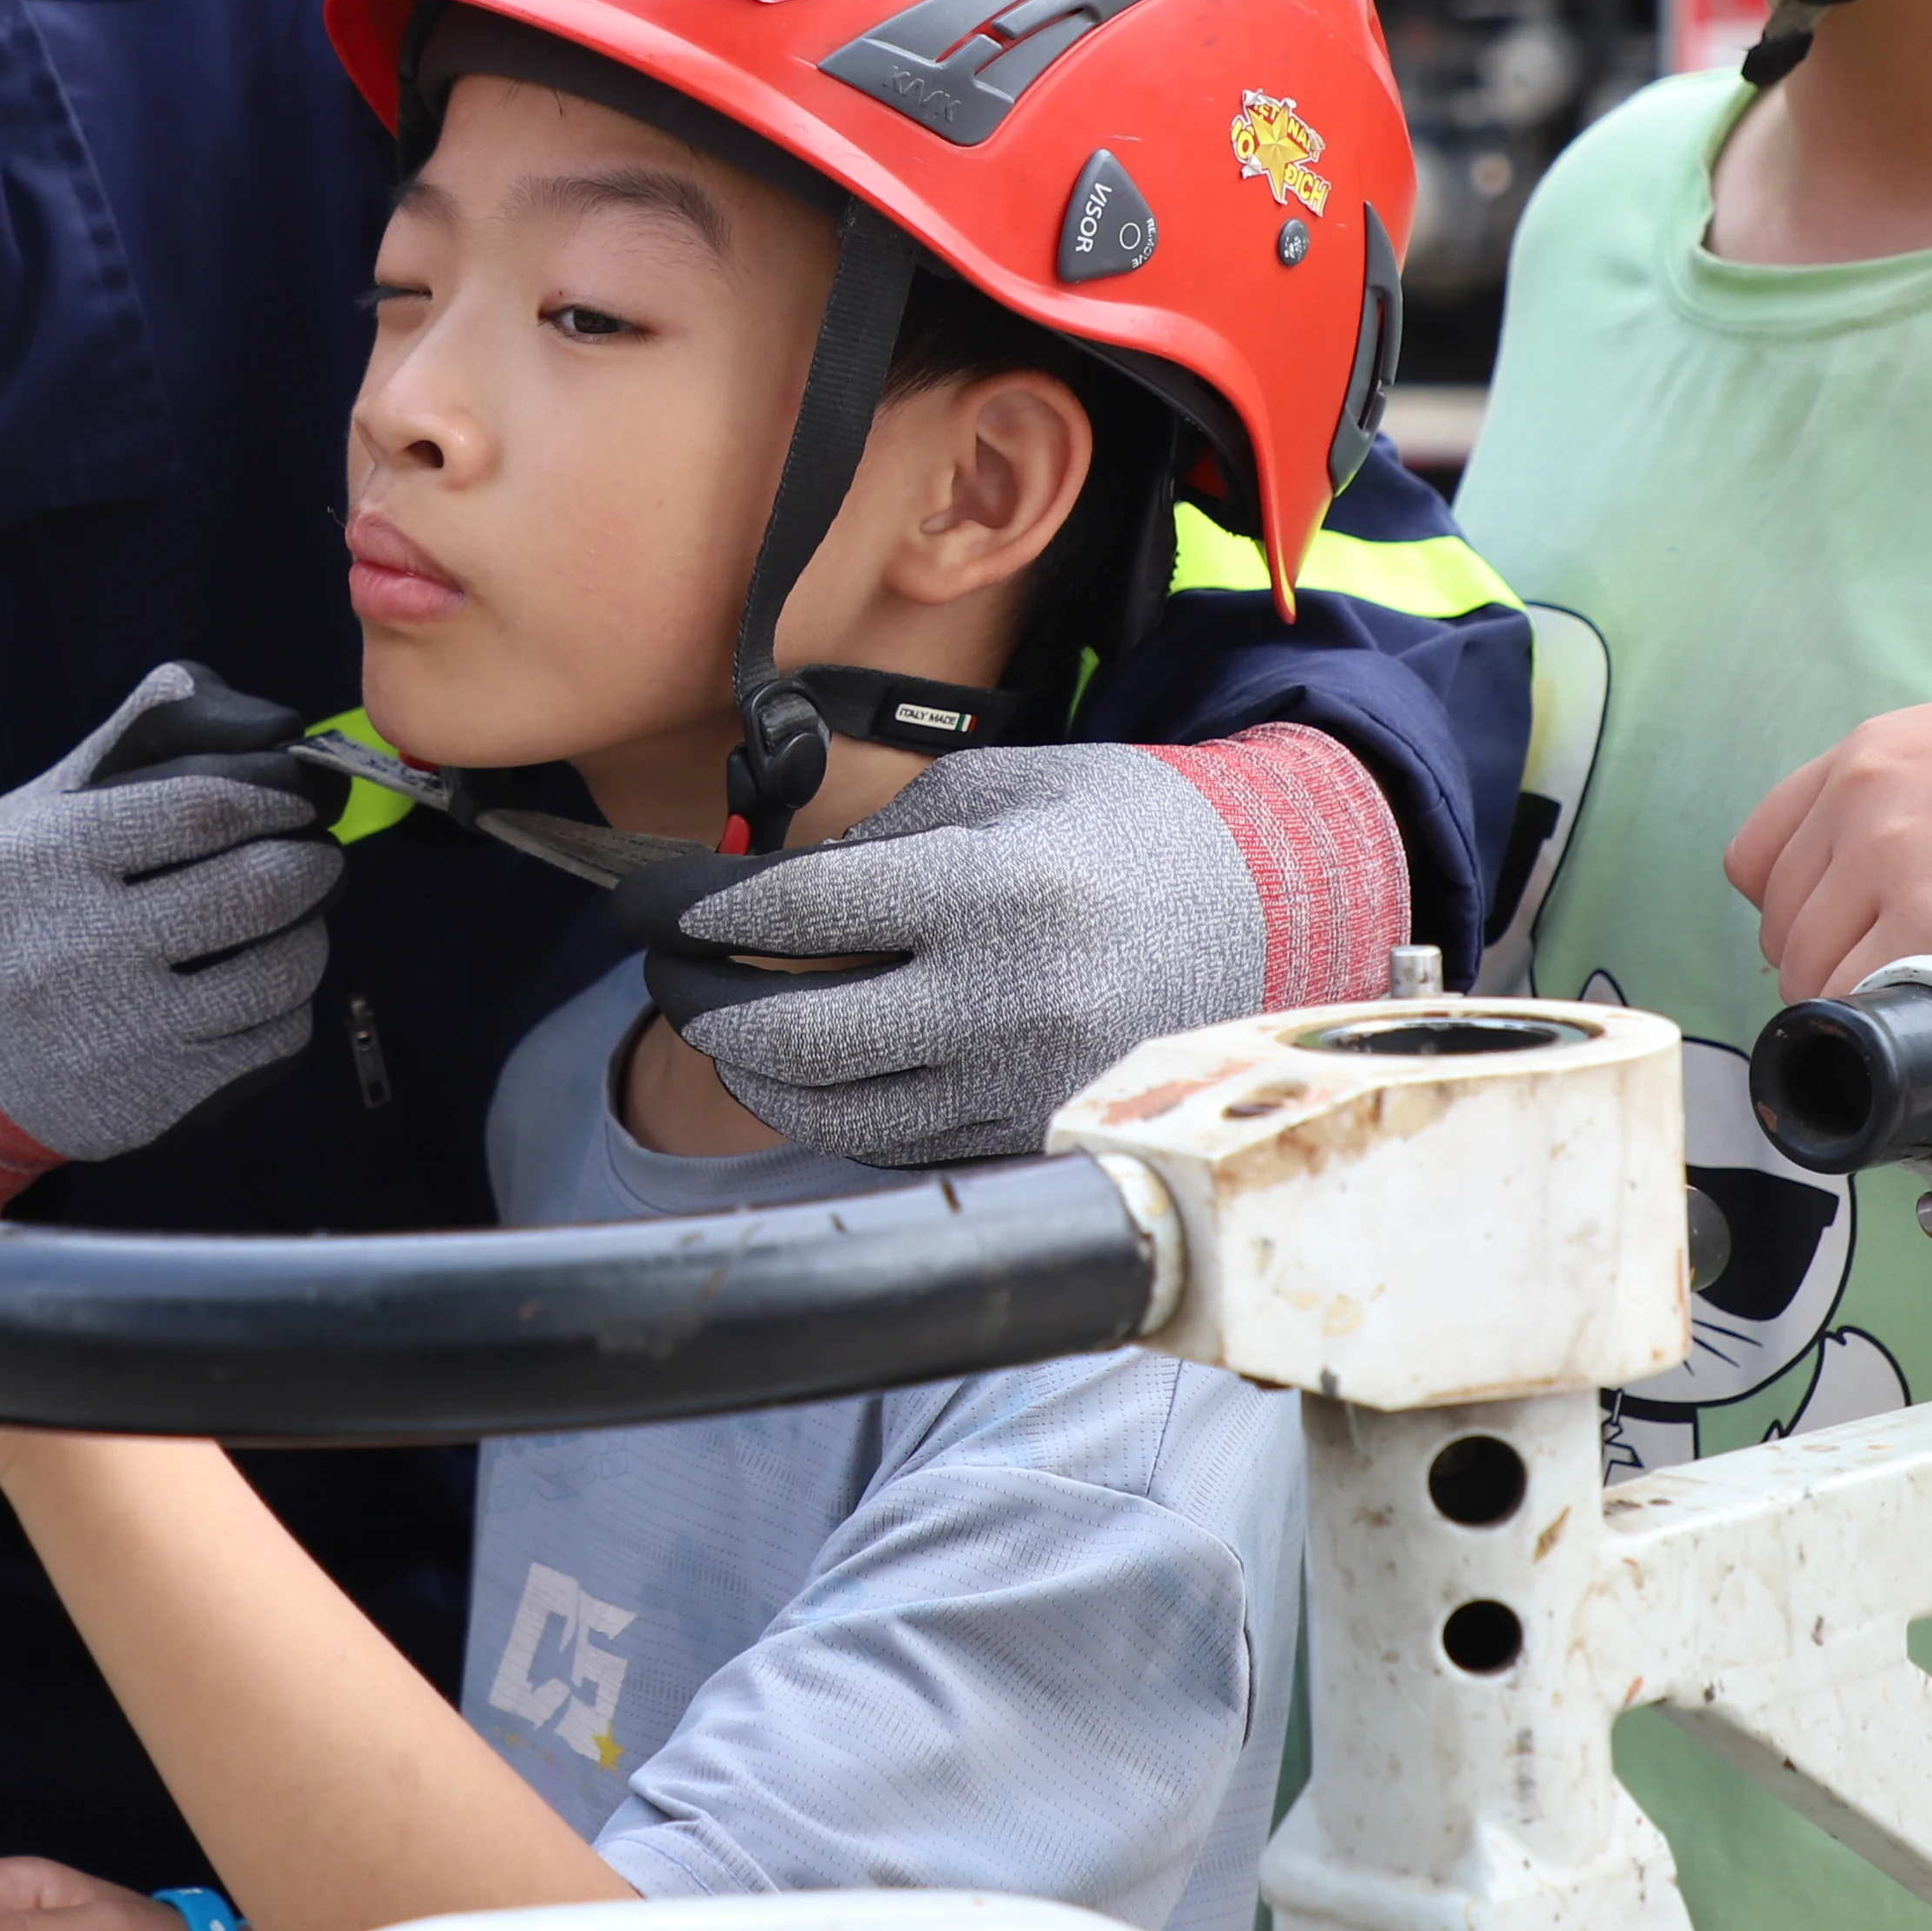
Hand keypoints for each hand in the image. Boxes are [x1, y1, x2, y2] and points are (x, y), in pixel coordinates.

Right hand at [0, 662, 337, 1193]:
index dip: (275, 797)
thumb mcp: (32, 815)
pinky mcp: (154, 1096)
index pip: (202, 809)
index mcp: (45, 858)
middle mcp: (77, 946)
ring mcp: (118, 1031)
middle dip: (312, 862)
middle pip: (255, 888)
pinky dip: (289, 1006)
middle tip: (317, 855)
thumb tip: (229, 698)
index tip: (298, 799)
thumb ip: (129, 747)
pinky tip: (266, 987)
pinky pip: (272, 1039)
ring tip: (299, 918)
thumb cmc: (9, 913)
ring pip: (280, 971)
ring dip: (311, 934)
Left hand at [637, 731, 1404, 1165]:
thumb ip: (879, 841)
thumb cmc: (1127, 828)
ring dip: (757, 1079)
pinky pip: (903, 1143)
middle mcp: (1007, 1001)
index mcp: (994, 892)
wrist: (1274, 906)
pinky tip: (810, 1071)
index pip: (802, 914)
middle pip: (799, 1036)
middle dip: (706, 1009)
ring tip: (723, 1033)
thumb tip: (768, 894)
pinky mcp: (1040, 1135)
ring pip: (839, 1116)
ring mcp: (1027, 1084)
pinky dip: (836, 1113)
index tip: (657, 909)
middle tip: (669, 978)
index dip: (707, 914)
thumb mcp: (1003, 787)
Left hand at [1727, 687, 1931, 1000]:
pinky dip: (1882, 1037)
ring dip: (1859, 1013)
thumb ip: (1927, 798)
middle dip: (1832, 974)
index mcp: (1870, 749)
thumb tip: (1889, 892)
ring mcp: (1890, 852)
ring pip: (1809, 979)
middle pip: (1780, 927)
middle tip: (1910, 1002)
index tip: (1852, 946)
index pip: (1760, 857)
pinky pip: (1855, 1007)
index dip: (1801, 915)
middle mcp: (1861, 792)